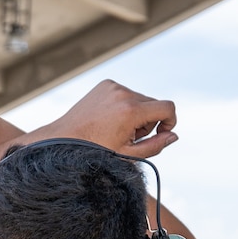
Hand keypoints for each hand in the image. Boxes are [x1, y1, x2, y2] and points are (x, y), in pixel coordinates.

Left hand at [38, 79, 176, 158]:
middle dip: (148, 121)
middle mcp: (123, 94)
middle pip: (153, 104)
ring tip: (117, 128)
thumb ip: (155, 146)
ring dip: (136, 113)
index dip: (170, 122)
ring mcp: (113, 87)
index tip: (161, 133)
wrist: (64, 140)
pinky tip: (109, 118)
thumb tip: (174, 135)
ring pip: (140, 98)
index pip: (167, 108)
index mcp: (131, 111)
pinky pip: (125, 93)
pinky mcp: (106, 84)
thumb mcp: (128, 154)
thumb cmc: (95, 151)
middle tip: (130, 136)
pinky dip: (123, 104)